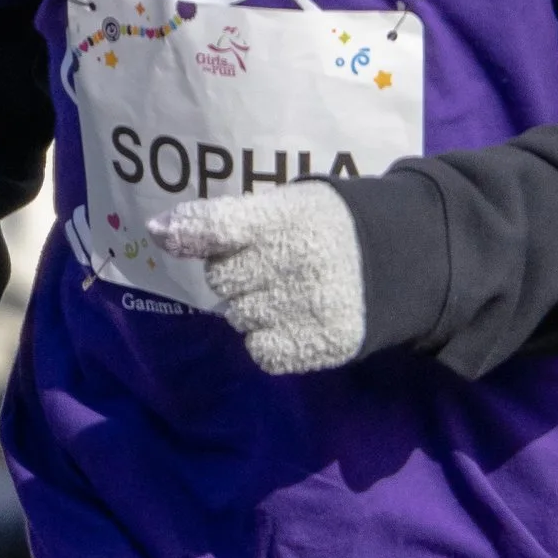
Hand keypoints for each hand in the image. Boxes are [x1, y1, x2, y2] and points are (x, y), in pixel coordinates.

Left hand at [147, 182, 366, 374]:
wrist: (402, 258)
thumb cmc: (327, 226)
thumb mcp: (284, 206)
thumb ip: (222, 218)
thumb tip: (156, 230)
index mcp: (288, 215)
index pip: (223, 225)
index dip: (190, 231)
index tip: (162, 233)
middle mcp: (297, 259)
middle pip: (221, 279)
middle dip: (236, 273)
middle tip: (268, 263)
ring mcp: (310, 304)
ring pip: (238, 317)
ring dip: (253, 307)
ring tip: (288, 290)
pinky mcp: (322, 342)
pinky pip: (261, 351)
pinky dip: (270, 339)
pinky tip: (295, 318)